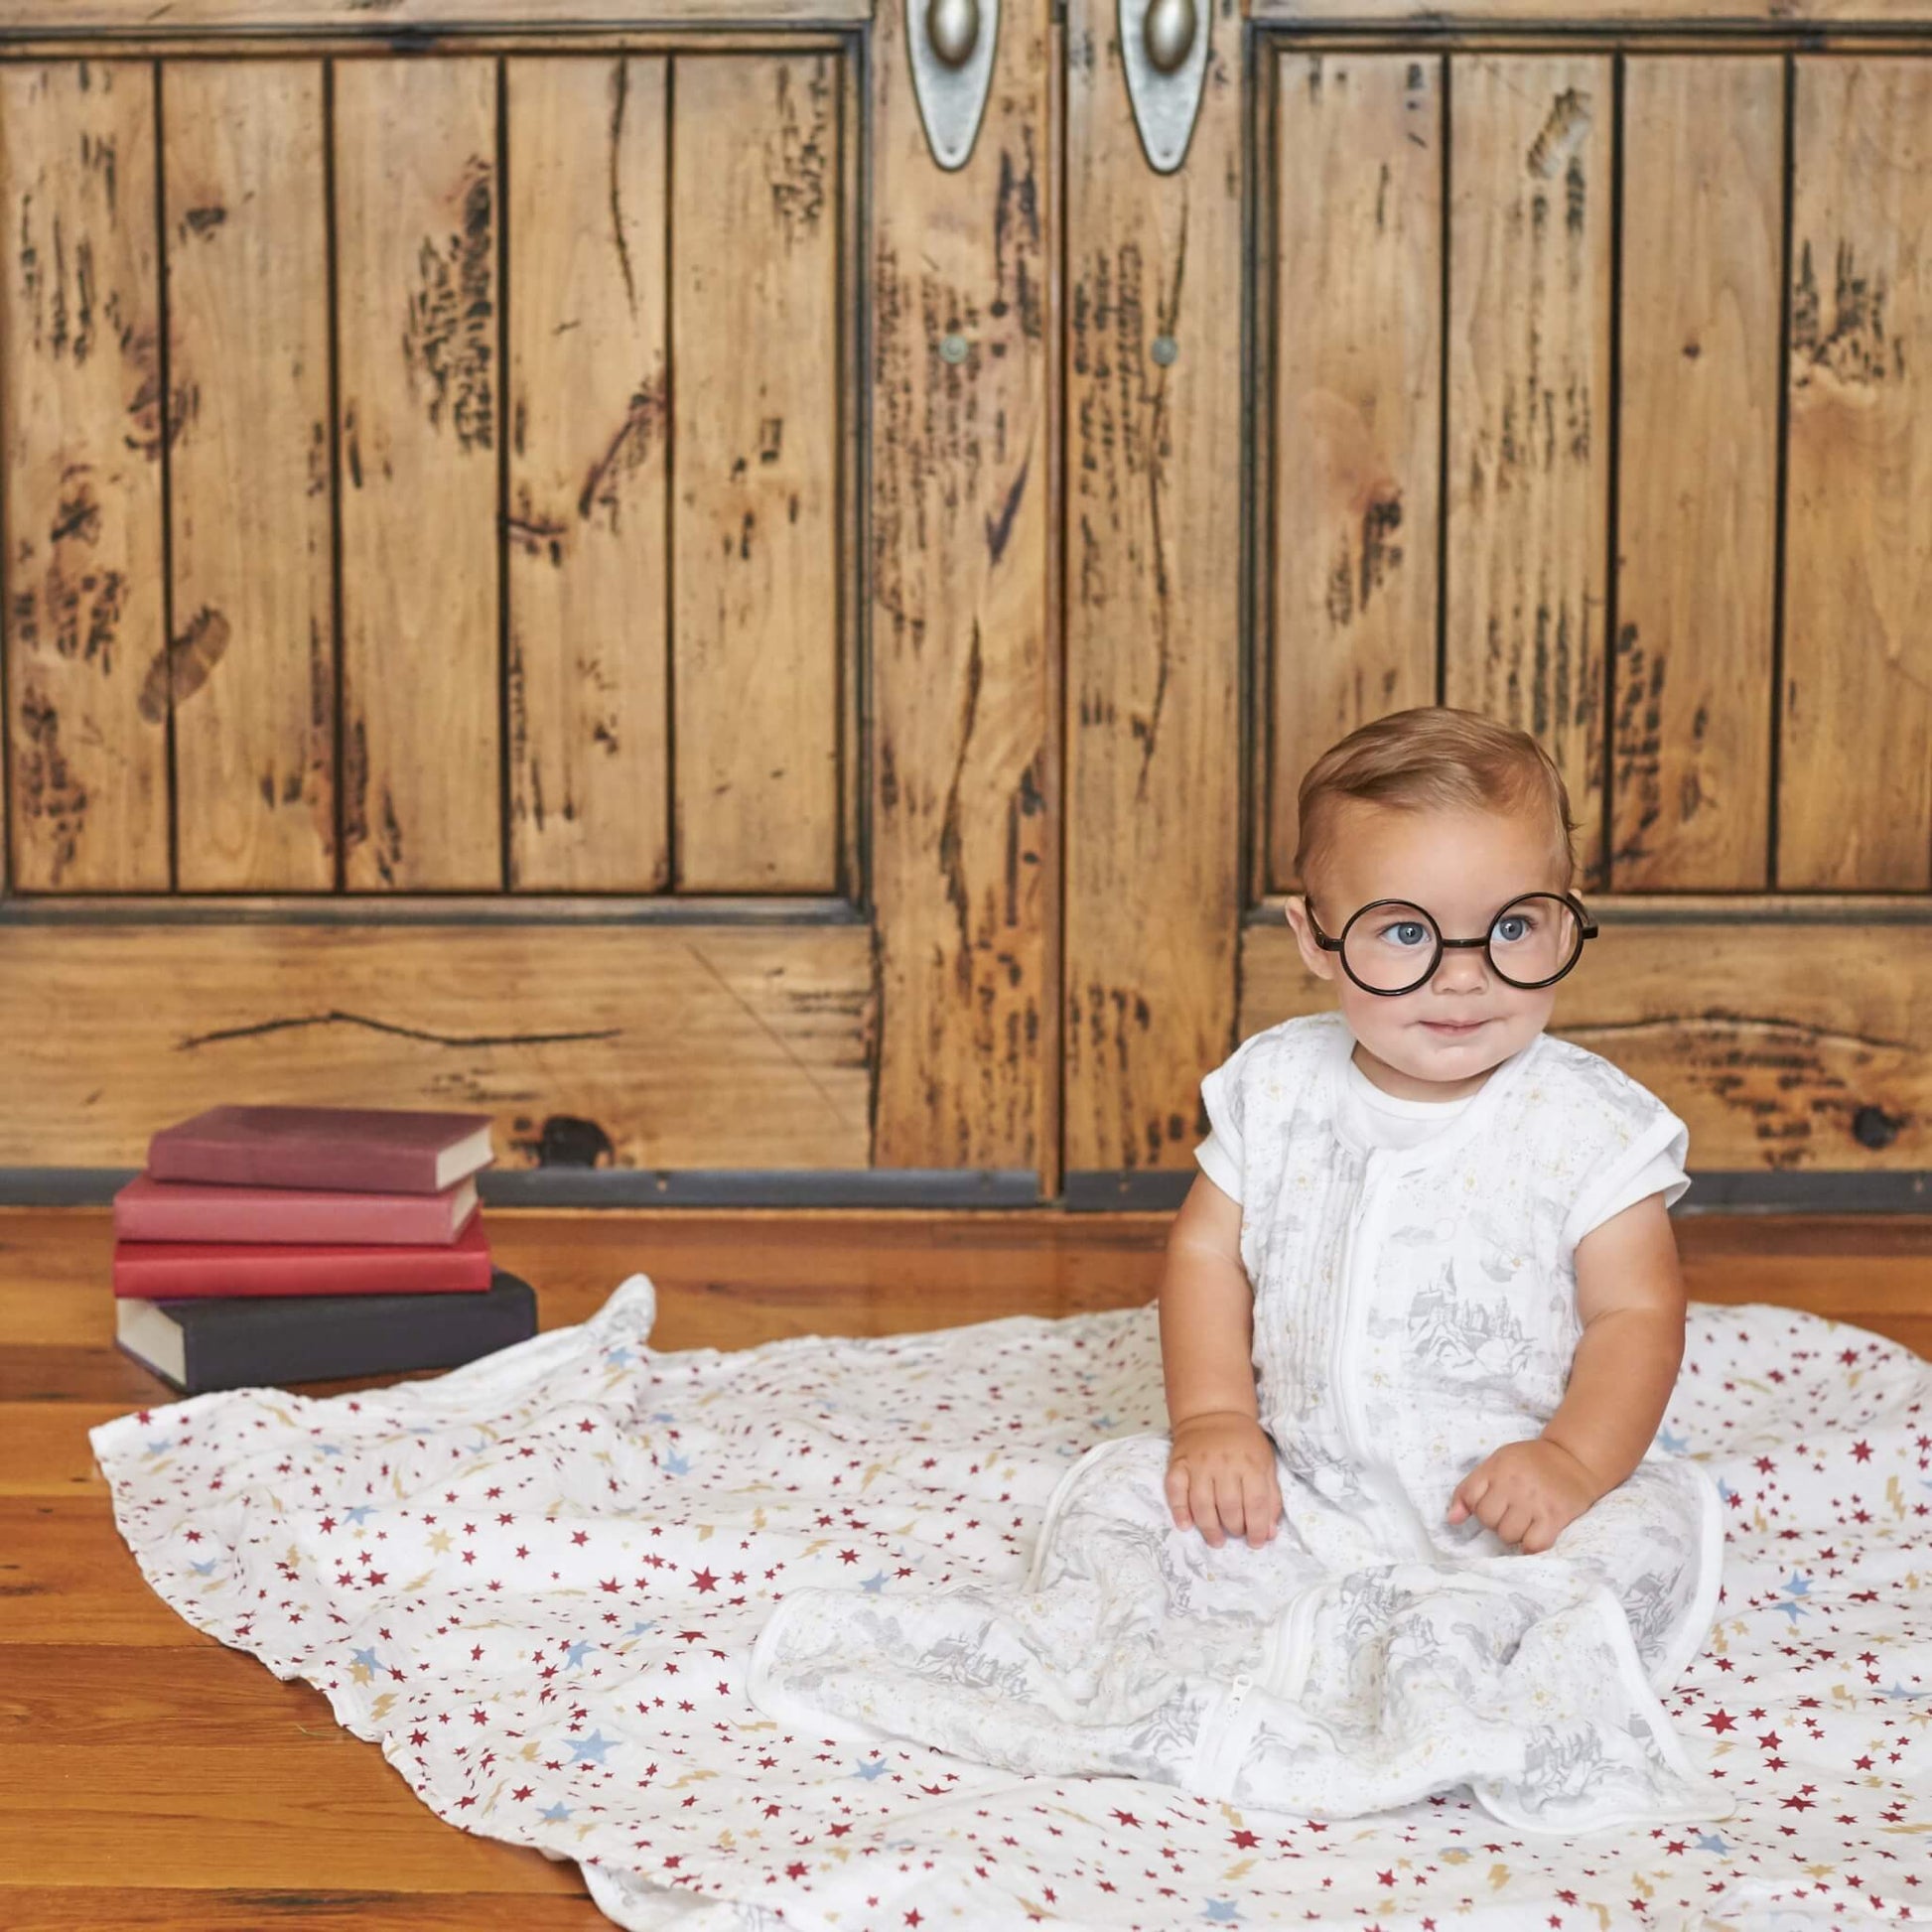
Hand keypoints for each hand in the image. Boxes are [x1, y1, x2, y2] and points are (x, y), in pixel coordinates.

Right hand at [1165, 1412, 1281, 1548]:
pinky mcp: (1178, 1464)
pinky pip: (1175, 1490)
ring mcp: (1198, 1464)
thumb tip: (1269, 1533)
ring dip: (1210, 1528)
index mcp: (1250, 1463)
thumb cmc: (1244, 1442)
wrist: (1213, 1413)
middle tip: (1236, 1534)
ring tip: (1216, 1540)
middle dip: (1234, 1528)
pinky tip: (1186, 1525)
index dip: (1257, 1528)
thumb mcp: (1266, 1463)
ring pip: (1202, 1504)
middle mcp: (1224, 1464)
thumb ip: (1270, 1497)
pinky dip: (1179, 1511)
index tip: (1256, 1542)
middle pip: (1229, 1507)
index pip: (1256, 1503)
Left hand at [1447, 1437, 1602, 1553]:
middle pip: (1487, 1520)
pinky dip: (1531, 1545)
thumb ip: (1472, 1488)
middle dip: (1495, 1521)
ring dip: (1514, 1534)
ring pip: (1507, 1535)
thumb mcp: (1497, 1463)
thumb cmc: (1531, 1462)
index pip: (1469, 1497)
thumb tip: (1452, 1520)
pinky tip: (1536, 1534)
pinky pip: (1533, 1544)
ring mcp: (1534, 1501)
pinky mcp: (1555, 1516)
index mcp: (1497, 1467)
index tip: (1490, 1504)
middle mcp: (1513, 1483)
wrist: (1573, 1459)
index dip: (1476, 1506)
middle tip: (1511, 1512)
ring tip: (1524, 1521)